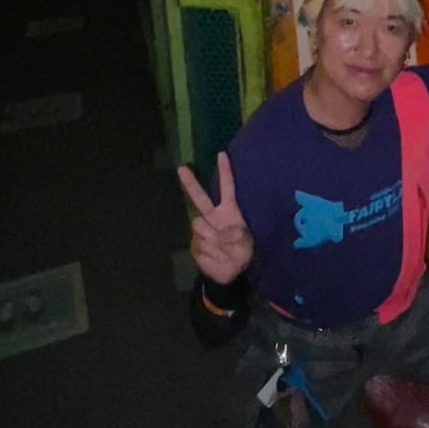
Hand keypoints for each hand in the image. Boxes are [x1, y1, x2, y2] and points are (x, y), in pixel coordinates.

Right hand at [178, 152, 253, 285]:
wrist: (230, 273)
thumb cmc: (242, 252)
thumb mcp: (247, 244)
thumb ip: (238, 236)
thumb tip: (223, 233)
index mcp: (229, 212)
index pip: (227, 188)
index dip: (225, 172)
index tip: (222, 154)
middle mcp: (213, 217)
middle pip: (199, 198)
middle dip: (190, 183)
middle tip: (181, 168)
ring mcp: (201, 230)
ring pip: (200, 227)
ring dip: (214, 241)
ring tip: (224, 251)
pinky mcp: (194, 244)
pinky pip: (199, 245)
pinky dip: (210, 255)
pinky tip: (216, 258)